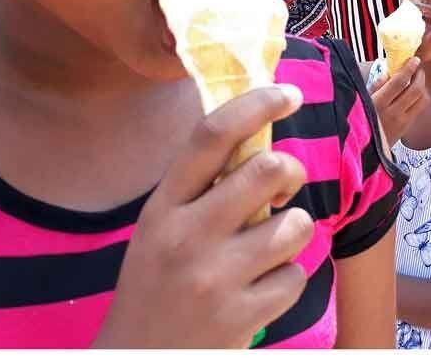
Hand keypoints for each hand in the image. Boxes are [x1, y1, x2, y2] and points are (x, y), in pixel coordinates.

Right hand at [94, 85, 313, 347]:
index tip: (288, 94)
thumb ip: (201, 189)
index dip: (256, 105)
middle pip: (266, 170)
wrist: (134, 359)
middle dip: (290, 170)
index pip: (211, 137)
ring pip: (295, 225)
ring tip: (270, 246)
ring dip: (294, 229)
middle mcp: (188, 236)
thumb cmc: (154, 284)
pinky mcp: (243, 316)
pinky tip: (260, 289)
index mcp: (163, 207)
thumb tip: (260, 143)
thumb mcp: (160, 227)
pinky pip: (296, 276)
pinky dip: (287, 278)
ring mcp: (217, 278)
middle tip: (285, 183)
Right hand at [369, 58, 429, 146]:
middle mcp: (393, 113)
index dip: (409, 68)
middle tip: (417, 68)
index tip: (414, 59)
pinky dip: (420, 97)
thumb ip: (376, 86)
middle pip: (416, 90)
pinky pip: (420, 108)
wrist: (364, 149)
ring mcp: (403, 121)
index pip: (399, 82)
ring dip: (423, 87)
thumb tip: (389, 71)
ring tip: (416, 80)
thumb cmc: (359, 120)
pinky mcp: (408, 127)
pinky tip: (412, 94)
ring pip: (423, 99)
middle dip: (420, 76)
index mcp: (378, 104)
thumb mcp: (361, 101)